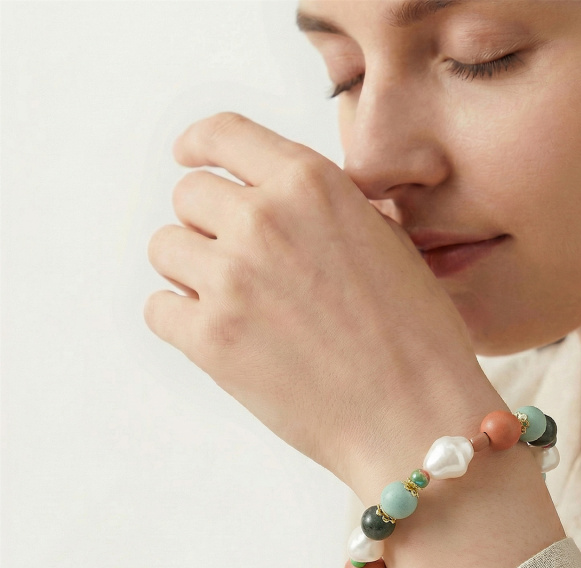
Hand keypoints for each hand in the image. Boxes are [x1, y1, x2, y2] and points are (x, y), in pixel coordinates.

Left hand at [144, 112, 496, 488]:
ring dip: (191, 271)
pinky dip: (181, 321)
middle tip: (237, 261)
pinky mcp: (210, 340)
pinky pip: (158, 310)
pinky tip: (223, 337)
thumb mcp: (387, 243)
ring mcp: (231, 279)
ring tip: (236, 304)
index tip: (188, 156)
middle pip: (187, 196)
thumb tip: (282, 200)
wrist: (414, 415)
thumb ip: (327, 210)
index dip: (198, 143)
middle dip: (206, 224)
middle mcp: (264, 219)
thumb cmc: (416, 337)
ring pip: (165, 249)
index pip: (225, 134)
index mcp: (312, 185)